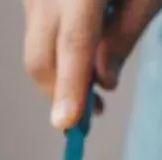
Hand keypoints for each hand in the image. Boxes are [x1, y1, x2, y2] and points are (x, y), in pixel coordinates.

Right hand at [22, 0, 161, 127]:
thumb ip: (125, 37)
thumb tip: (103, 82)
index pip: (74, 45)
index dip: (71, 87)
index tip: (68, 124)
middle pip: (41, 59)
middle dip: (61, 94)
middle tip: (92, 117)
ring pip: (36, 51)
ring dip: (61, 76)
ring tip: (93, 90)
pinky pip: (38, 34)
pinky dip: (58, 54)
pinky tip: (83, 52)